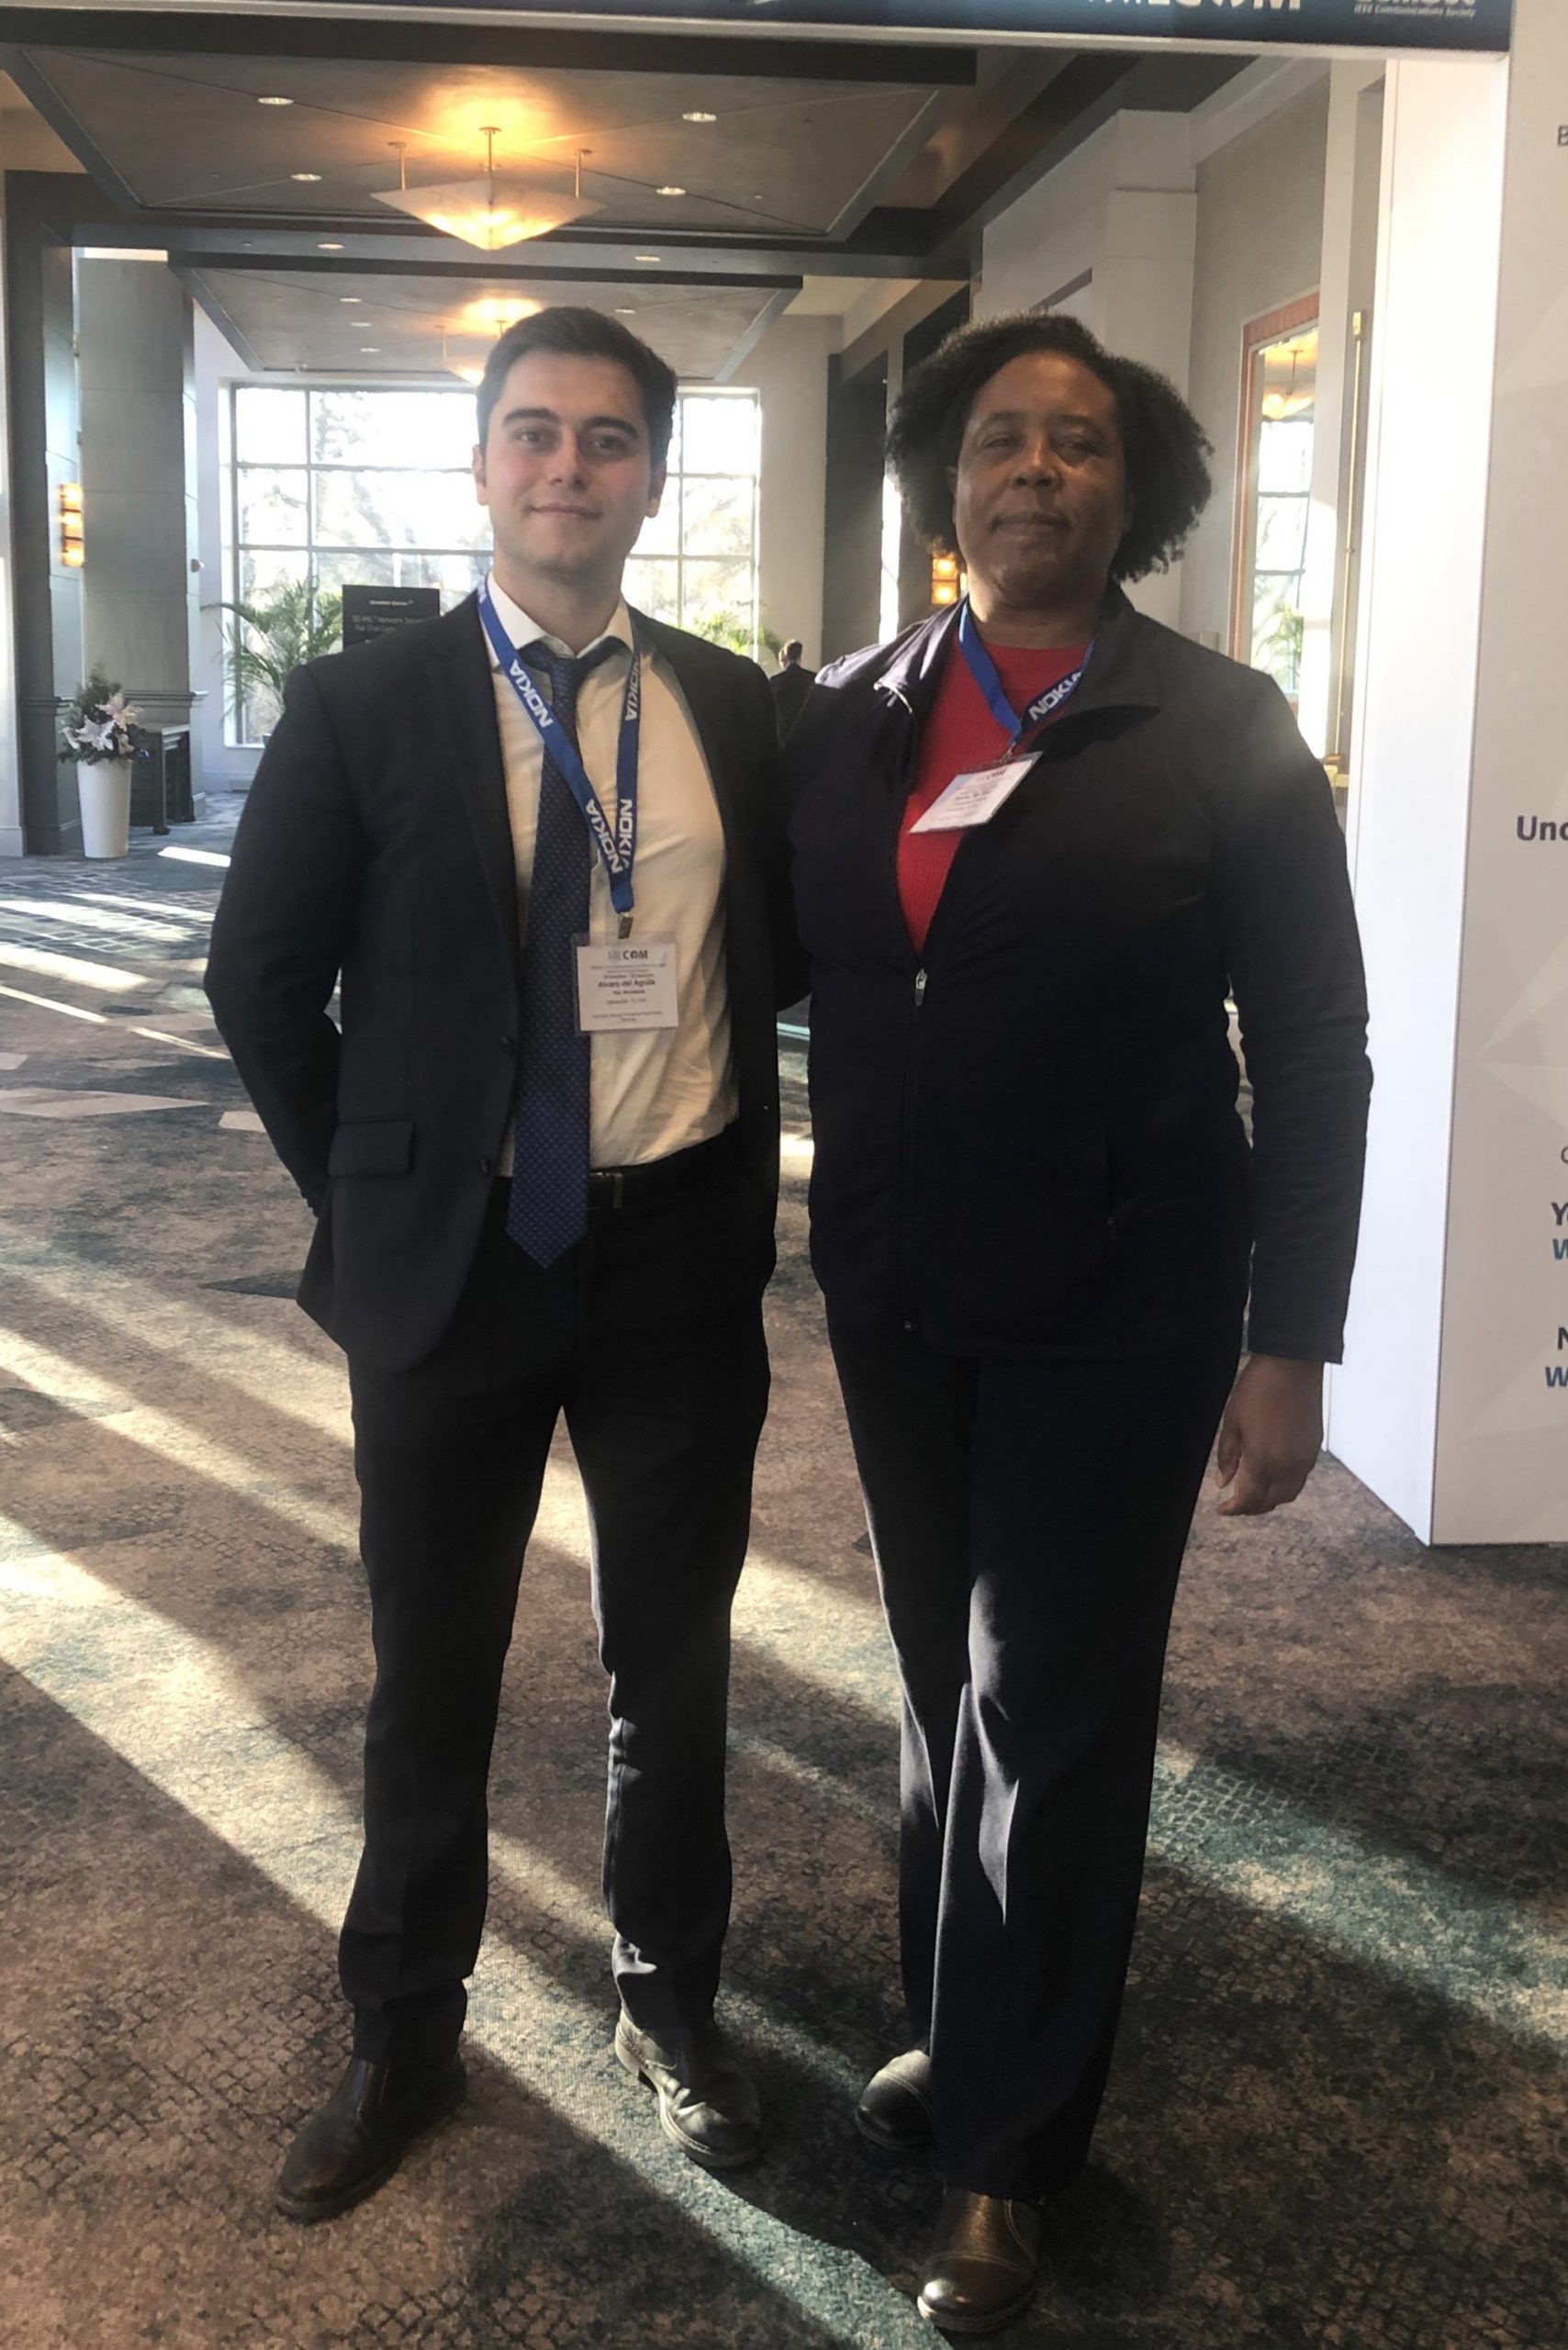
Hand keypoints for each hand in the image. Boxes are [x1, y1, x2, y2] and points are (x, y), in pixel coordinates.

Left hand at [1214, 1354, 1323, 1516]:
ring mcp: (1305, 1459)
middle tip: (1235, 1502)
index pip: (1249, 1500)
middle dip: (1251, 1507)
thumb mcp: (1232, 1421)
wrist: (1292, 1366)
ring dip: (1270, 1499)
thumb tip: (1223, 1483)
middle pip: (1270, 1502)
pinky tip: (1272, 1475)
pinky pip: (1300, 1479)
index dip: (1234, 1509)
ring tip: (1253, 1491)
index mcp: (1263, 1460)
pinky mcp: (1314, 1449)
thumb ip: (1228, 1456)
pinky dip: (1284, 1485)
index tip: (1222, 1509)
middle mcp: (1288, 1466)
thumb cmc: (1257, 1390)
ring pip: (1288, 1494)